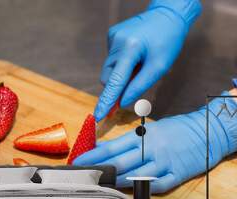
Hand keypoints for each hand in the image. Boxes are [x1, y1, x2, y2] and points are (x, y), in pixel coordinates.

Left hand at [75, 93, 236, 193]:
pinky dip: (142, 190)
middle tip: (84, 176)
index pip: (113, 146)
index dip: (94, 155)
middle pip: (120, 162)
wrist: (210, 129)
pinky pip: (157, 186)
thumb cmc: (177, 128)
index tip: (79, 160)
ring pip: (136, 176)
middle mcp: (152, 149)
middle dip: (100, 170)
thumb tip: (105, 148)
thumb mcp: (151, 128)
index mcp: (144, 135)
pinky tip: (129, 193)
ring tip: (101, 186)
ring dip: (116, 182)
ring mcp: (165, 162)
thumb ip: (129, 140)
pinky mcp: (178, 174)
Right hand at [95, 0, 201, 120]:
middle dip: (119, 85)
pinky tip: (135, 54)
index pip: (115, 81)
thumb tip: (123, 102)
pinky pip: (112, 58)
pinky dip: (121, 62)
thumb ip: (140, 85)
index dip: (107, 101)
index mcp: (130, 48)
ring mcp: (112, 37)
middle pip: (109, 77)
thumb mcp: (160, 66)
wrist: (168, 14)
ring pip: (110, 68)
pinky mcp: (111, 35)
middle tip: (135, 81)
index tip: (99, 115)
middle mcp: (116, 42)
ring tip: (139, 63)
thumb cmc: (168, 40)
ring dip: (121, 73)